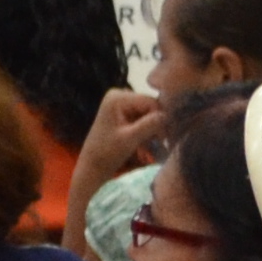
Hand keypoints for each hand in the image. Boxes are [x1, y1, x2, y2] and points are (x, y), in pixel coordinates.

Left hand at [68, 85, 166, 215]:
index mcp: (118, 97)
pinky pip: (144, 118)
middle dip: (158, 124)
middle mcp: (120, 95)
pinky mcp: (124, 113)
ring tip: (155, 144)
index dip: (161, 118)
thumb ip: (149, 125)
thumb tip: (168, 115)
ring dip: (154, 129)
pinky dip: (148, 130)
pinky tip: (148, 142)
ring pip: (150, 113)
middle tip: (162, 142)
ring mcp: (122, 103)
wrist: (93, 166)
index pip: (151, 102)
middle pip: (151, 106)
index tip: (163, 138)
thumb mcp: (130, 139)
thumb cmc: (107, 153)